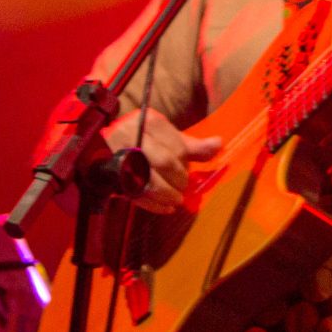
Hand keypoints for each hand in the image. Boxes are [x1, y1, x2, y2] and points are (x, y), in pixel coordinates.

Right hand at [99, 108, 221, 213]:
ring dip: (166, 195)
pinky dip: (153, 205)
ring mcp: (120, 156)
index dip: (185, 164)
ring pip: (148, 179)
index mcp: (150, 122)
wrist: (113, 142)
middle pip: (163, 162)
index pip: (176, 147)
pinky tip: (165, 209)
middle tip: (183, 188)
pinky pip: (134, 194)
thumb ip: (194, 146)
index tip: (188, 172)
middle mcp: (133, 136)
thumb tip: (219, 144)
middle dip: (178, 179)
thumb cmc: (149, 140)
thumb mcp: (170, 138)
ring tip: (176, 200)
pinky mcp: (112, 176)